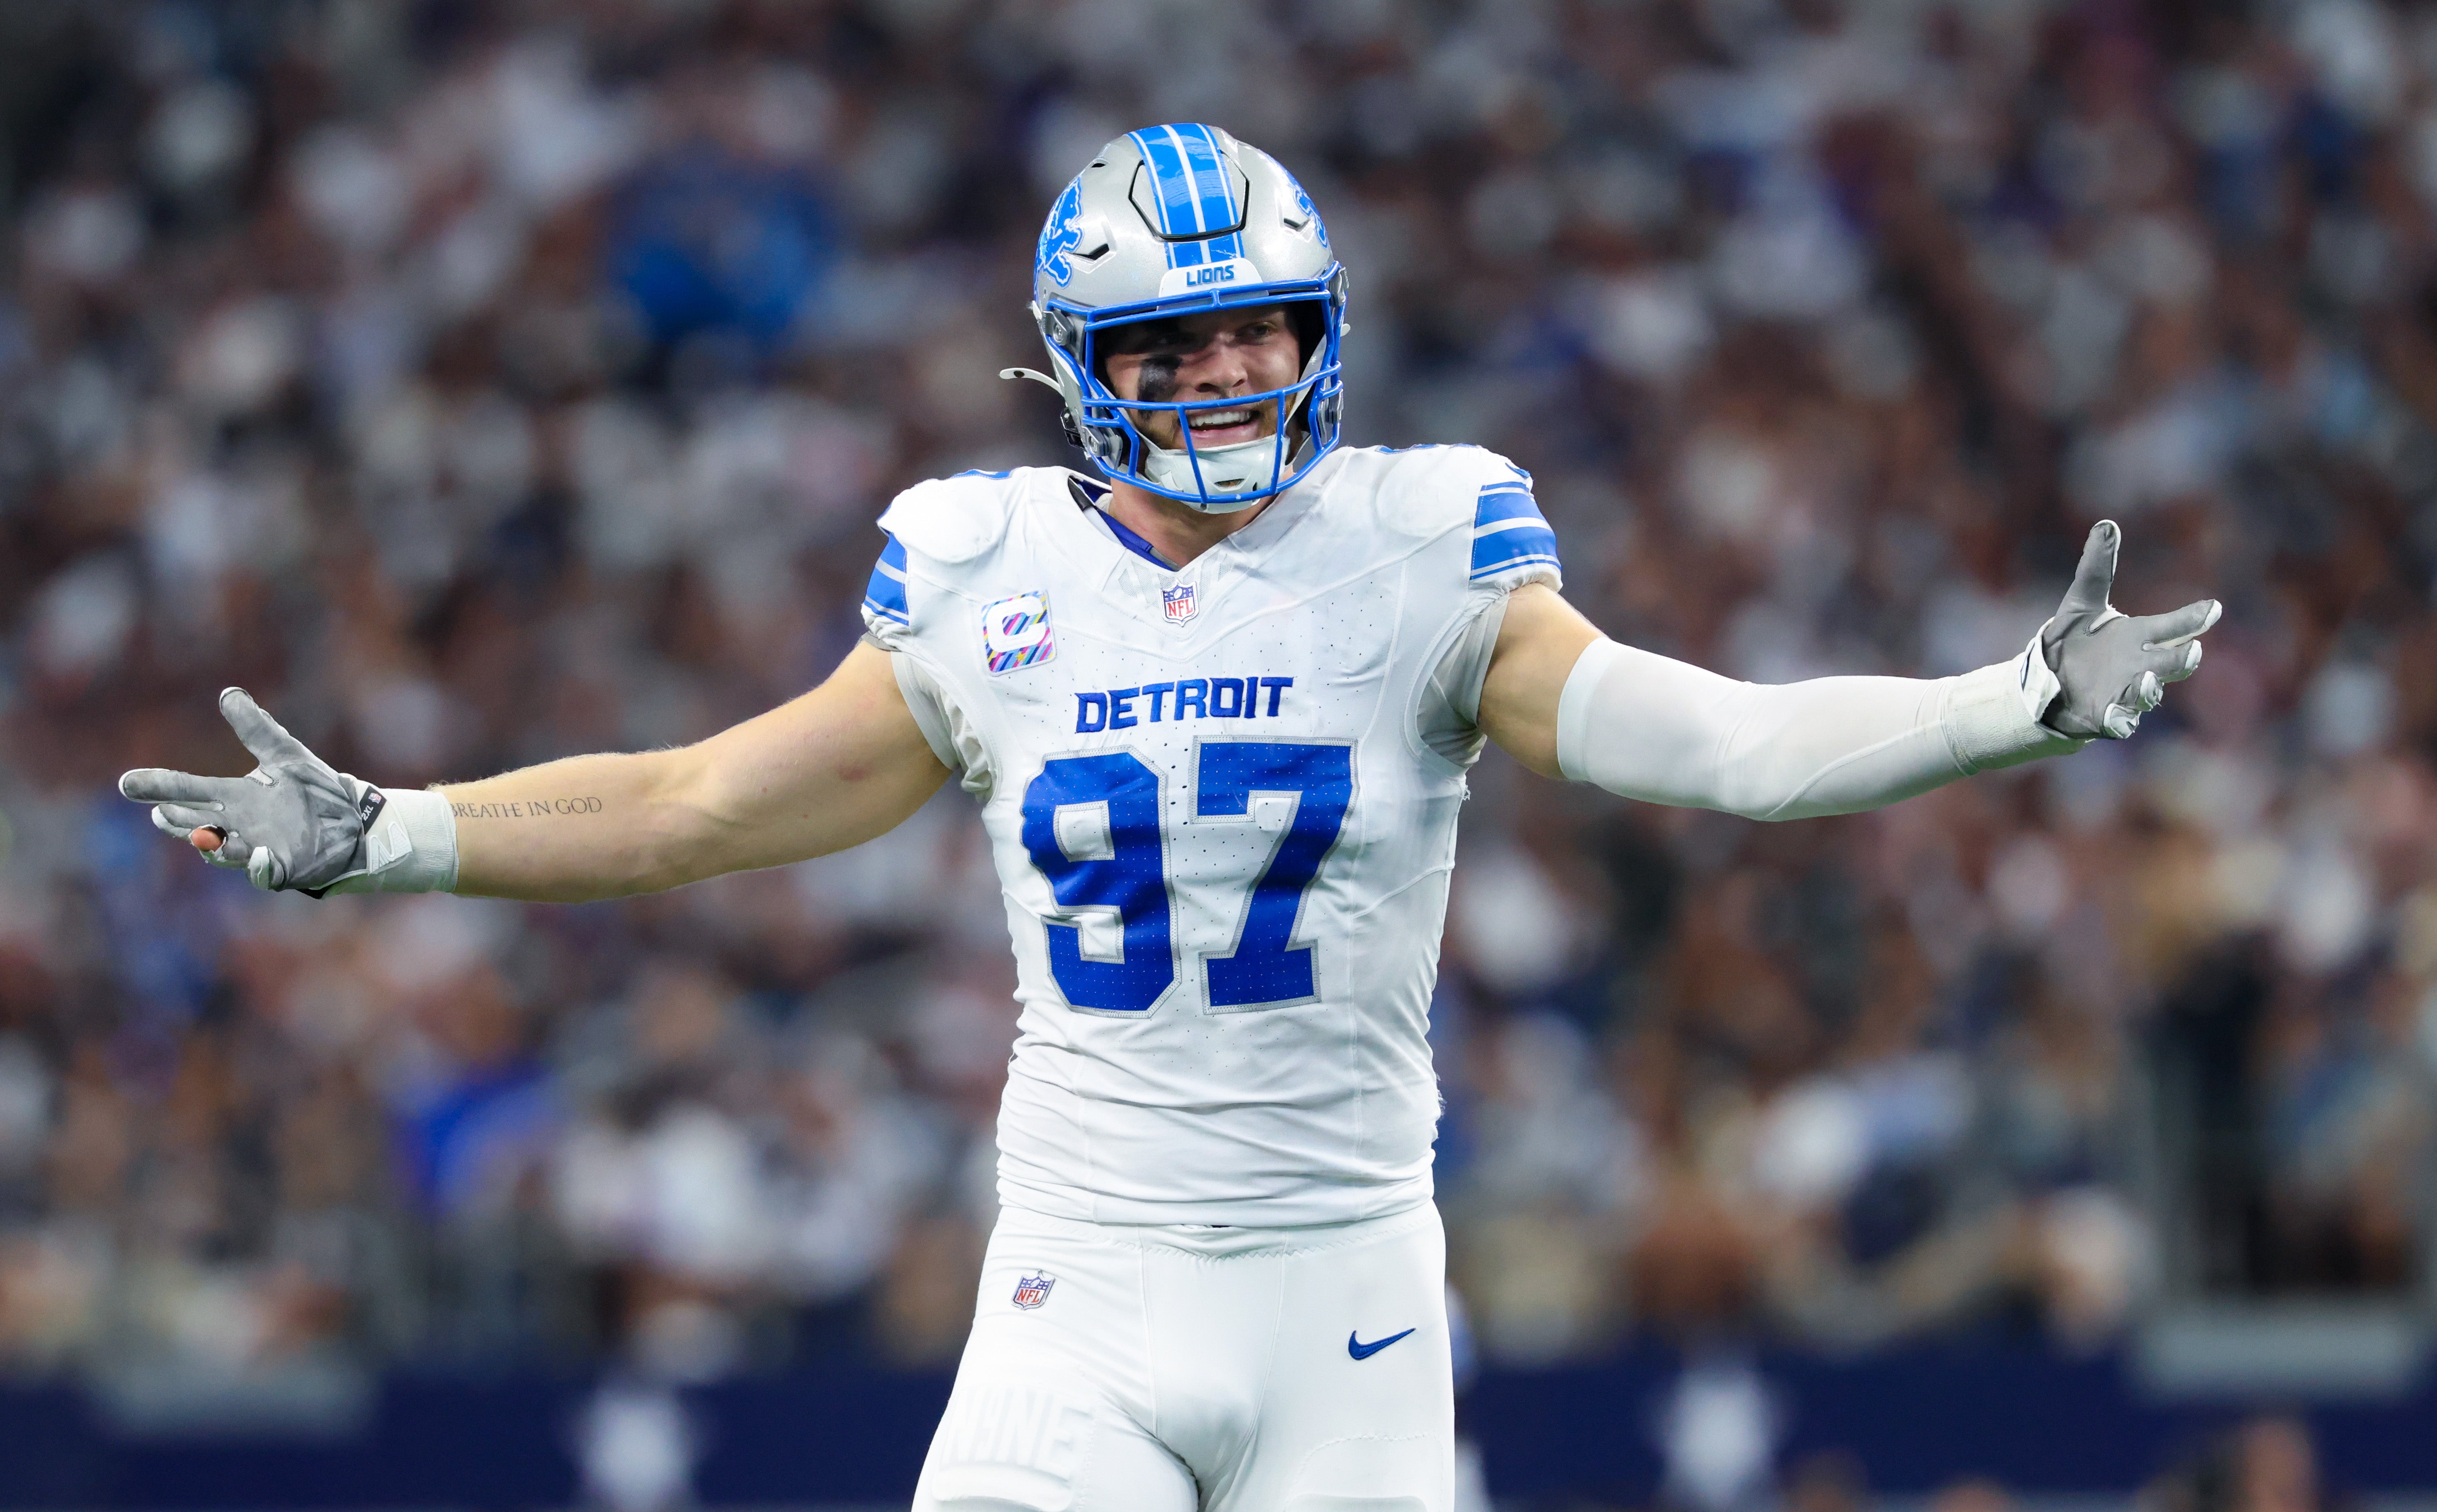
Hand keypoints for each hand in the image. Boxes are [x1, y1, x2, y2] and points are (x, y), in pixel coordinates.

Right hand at [119, 689, 378, 892]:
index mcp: (235, 798)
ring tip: (204, 836)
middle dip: (177, 822)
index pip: (189, 791)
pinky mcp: (284, 868)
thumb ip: (257, 729)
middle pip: (194, 825)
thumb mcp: (287, 755)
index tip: (128, 783)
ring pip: (223, 854)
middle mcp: (238, 826)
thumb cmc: (316, 790)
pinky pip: (267, 873)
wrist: (356, 819)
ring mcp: (258, 850)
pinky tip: (261, 857)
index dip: (159, 788)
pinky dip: (261, 868)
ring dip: (212, 847)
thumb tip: (229, 693)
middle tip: (162, 812)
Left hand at [2039, 521, 2220, 739]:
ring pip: (2148, 693)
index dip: (2193, 617)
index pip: (2173, 625)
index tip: (2213, 607)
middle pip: (2172, 662)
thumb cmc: (2072, 641)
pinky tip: (2118, 714)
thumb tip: (2106, 524)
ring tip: (2150, 677)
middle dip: (2183, 658)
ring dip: (2151, 687)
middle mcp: (2140, 665)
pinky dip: (2121, 719)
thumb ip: (2096, 567)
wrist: (2045, 680)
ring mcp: (2126, 693)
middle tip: (2194, 650)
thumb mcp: (2080, 603)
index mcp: (2139, 637)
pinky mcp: (2105, 717)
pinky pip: (2120, 722)